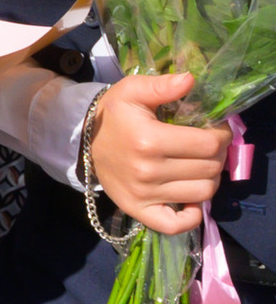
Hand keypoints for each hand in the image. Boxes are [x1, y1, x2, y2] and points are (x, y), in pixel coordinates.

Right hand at [88, 73, 229, 234]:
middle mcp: (147, 170)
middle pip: (209, 169)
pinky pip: (176, 224)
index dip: (221, 136)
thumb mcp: (131, 91)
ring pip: (203, 193)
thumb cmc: (112, 116)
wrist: (82, 142)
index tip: (215, 130)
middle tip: (208, 146)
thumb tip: (189, 79)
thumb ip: (161, 85)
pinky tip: (191, 198)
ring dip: (210, 179)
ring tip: (199, 166)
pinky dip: (193, 215)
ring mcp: (143, 194)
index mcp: (148, 139)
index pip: (208, 145)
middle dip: (217, 155)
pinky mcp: (138, 210)